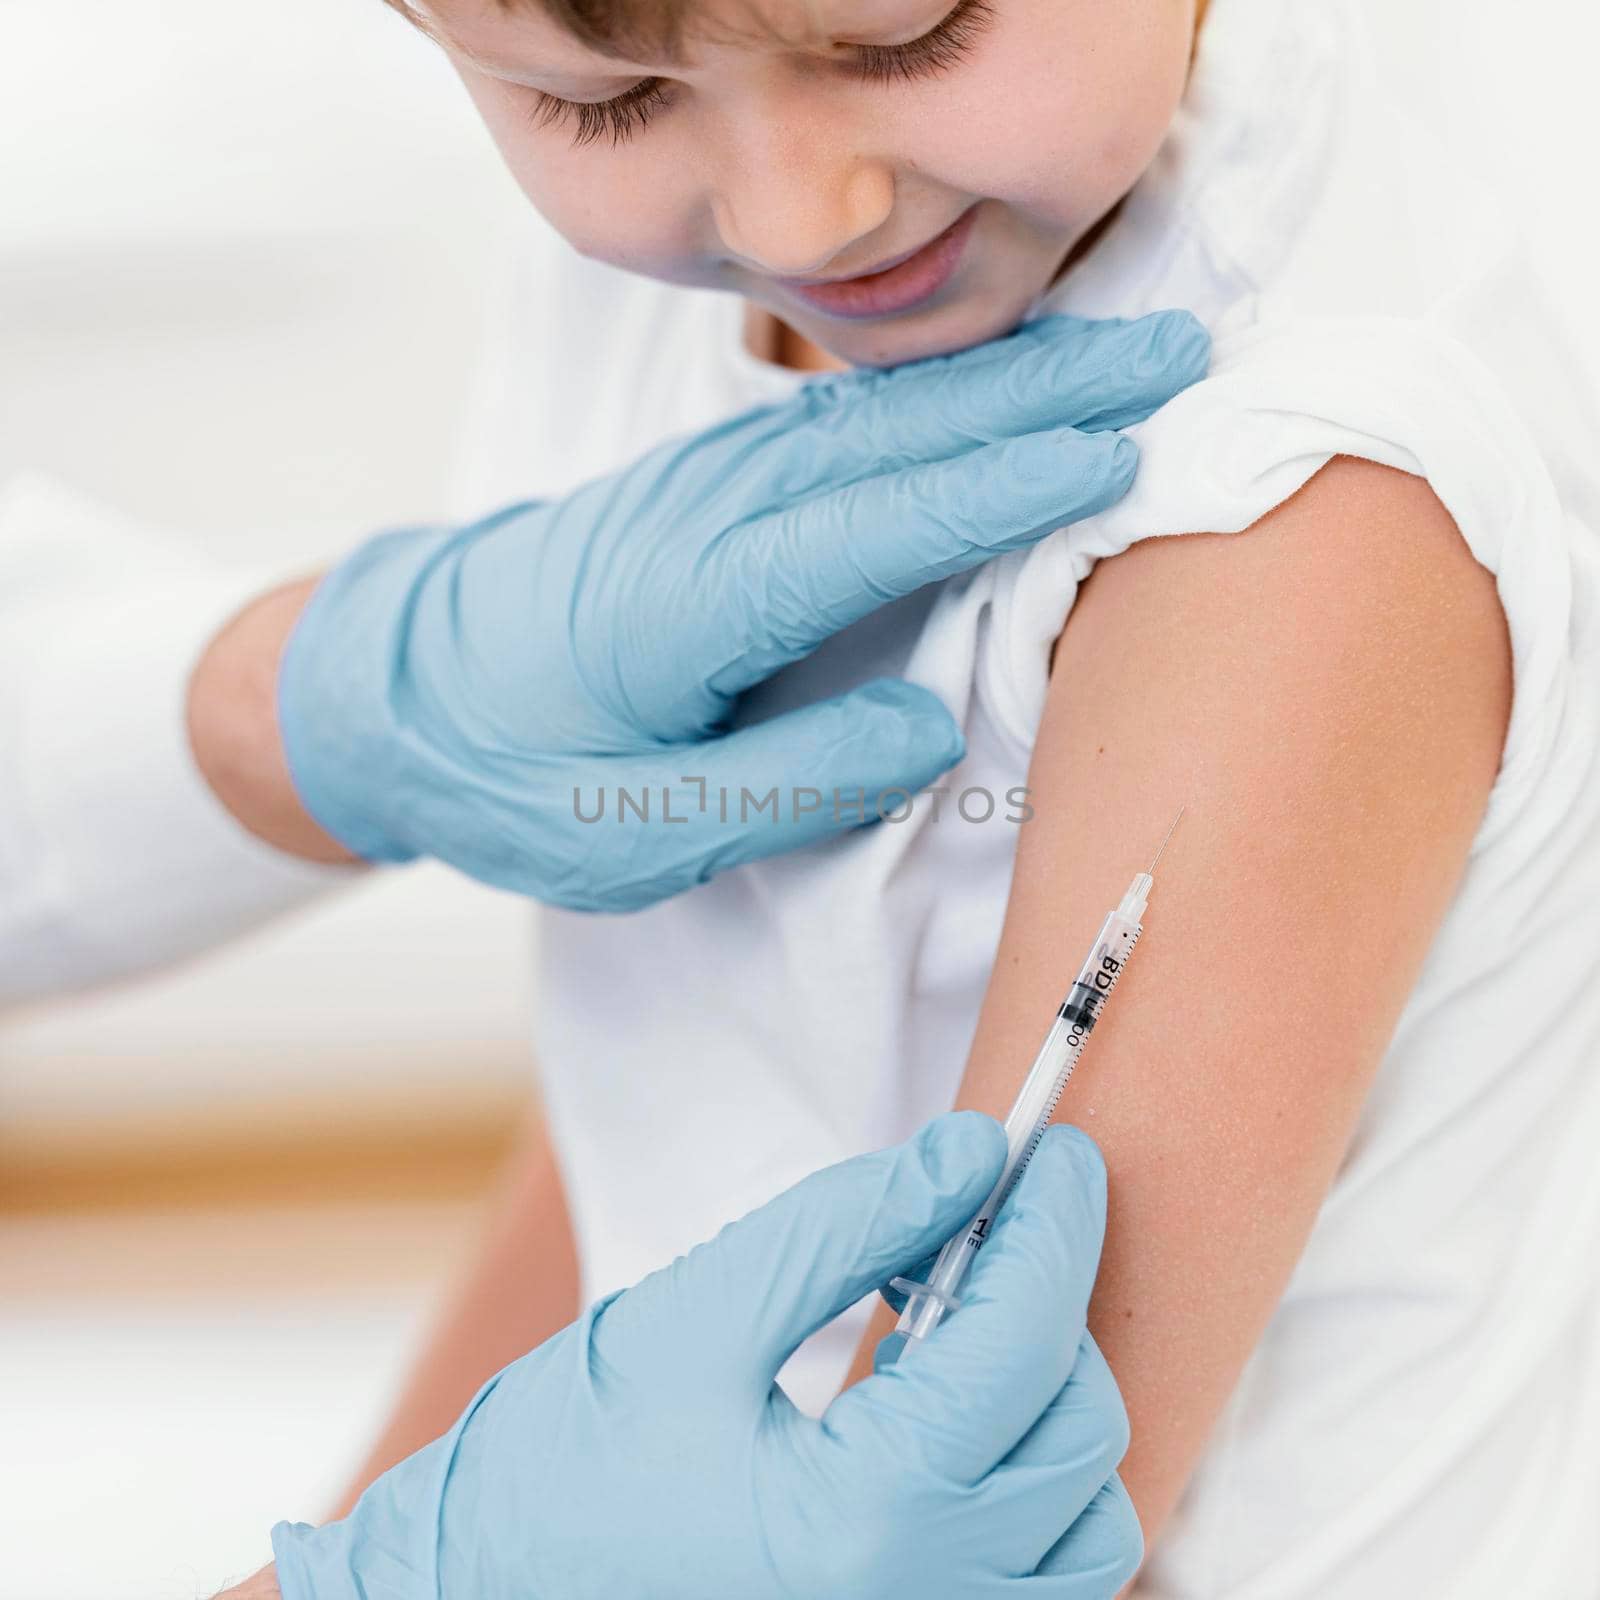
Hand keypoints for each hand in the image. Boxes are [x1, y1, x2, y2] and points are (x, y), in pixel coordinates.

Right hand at [270, 1115, 1140, 1598]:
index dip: (1052, 1225)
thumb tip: (966, 1157)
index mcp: (865, 1522)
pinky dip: (1027, 1479)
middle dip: (1049, 1301)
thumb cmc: (561, 1468)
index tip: (1054, 1150)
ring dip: (1048, 1397)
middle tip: (978, 1222)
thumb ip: (845, 1228)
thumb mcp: (697, 1316)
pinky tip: (940, 1411)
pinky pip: (1038, 1575)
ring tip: (949, 1324)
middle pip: (1077, 1427)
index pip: (1020, 1341)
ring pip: (1087, 1520)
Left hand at [275, 311, 1207, 909]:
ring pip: (879, 414)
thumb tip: (925, 731)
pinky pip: (838, 425)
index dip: (1005, 486)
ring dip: (1004, 378)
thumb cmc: (506, 770)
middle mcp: (711, 514)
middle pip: (900, 435)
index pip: (881, 524)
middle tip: (1175, 354)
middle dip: (1044, 390)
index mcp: (697, 599)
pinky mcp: (701, 486)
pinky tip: (990, 391)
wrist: (388, 689)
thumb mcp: (632, 831)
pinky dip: (933, 398)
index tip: (1118, 451)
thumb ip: (787, 784)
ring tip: (1119, 354)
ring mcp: (704, 485)